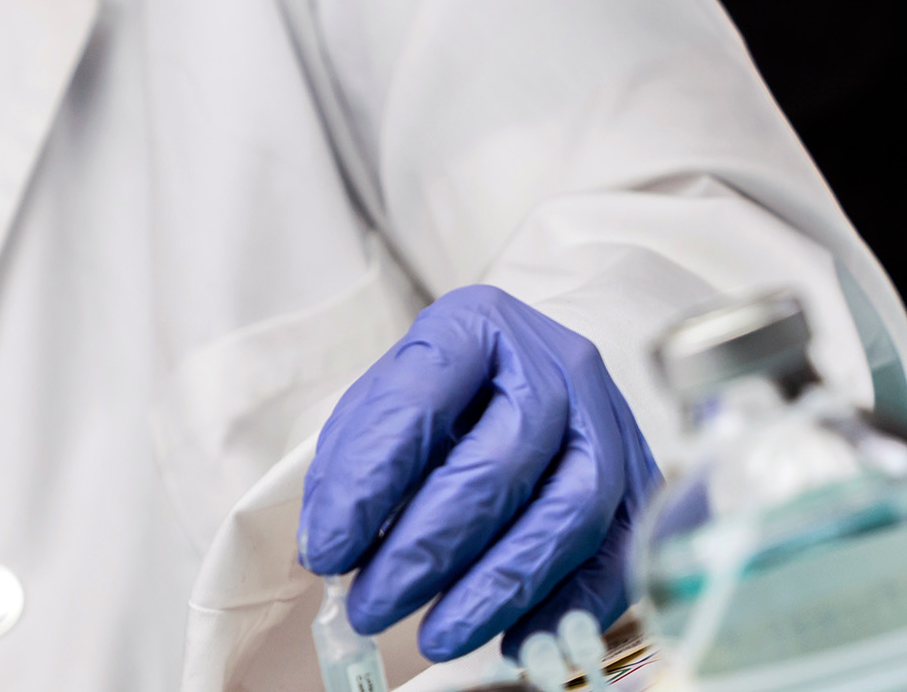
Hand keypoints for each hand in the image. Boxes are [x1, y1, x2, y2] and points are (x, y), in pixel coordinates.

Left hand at [299, 285, 659, 660]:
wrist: (527, 370)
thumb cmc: (440, 396)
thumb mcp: (381, 405)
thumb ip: (351, 467)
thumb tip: (330, 552)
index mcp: (474, 327)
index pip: (417, 404)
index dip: (367, 485)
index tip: (327, 552)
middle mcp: (555, 365)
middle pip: (497, 467)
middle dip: (426, 551)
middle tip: (372, 606)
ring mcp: (609, 421)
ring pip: (565, 515)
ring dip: (494, 590)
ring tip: (434, 637)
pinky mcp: (642, 479)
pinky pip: (616, 556)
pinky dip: (564, 607)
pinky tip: (512, 642)